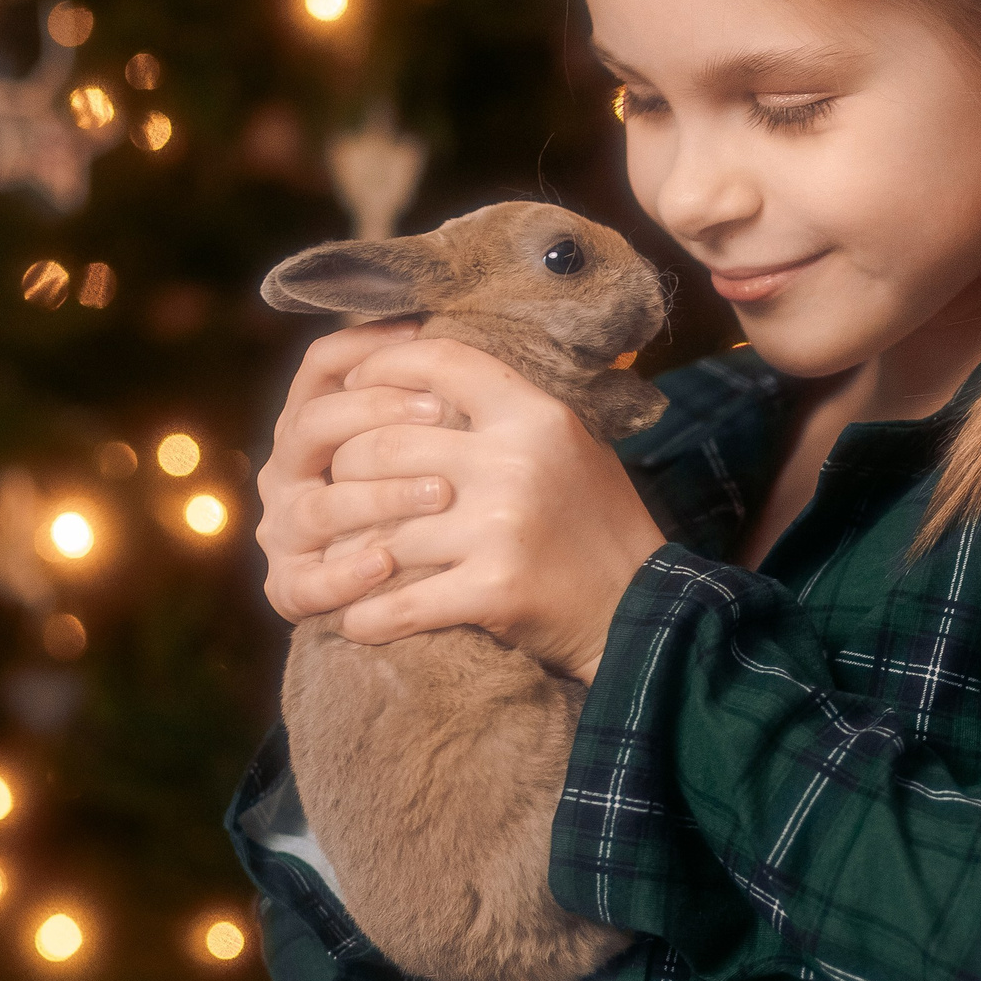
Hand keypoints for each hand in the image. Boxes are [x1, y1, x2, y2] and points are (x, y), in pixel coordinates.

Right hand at [256, 317, 436, 623]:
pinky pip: (310, 583)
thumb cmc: (420, 501)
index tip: (422, 335)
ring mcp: (284, 531)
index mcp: (311, 426)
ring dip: (382, 496)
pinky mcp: (288, 590)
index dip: (364, 345)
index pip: (320, 367)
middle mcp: (286, 472)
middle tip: (441, 412)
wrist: (405, 590)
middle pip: (312, 425)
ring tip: (442, 493)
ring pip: (320, 507)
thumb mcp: (418, 442)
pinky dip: (347, 573)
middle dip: (375, 411)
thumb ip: (423, 396)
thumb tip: (457, 334)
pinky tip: (387, 562)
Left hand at [280, 336, 667, 683]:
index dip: (384, 365)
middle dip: (348, 469)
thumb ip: (506, 409)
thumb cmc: (596, 521)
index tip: (354, 382)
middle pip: (385, 445)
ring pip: (382, 527)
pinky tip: (355, 619)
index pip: (441, 362)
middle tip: (340, 487)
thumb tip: (426, 372)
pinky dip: (367, 617)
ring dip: (351, 549)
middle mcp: (515, 462)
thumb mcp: (568, 443)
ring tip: (340, 555)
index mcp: (536, 416)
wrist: (639, 609)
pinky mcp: (493, 590)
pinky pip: (398, 603)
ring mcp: (501, 527)